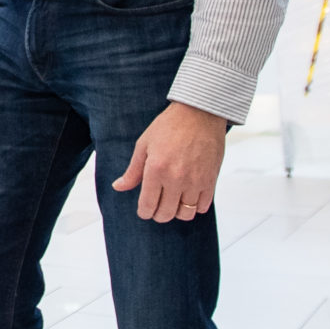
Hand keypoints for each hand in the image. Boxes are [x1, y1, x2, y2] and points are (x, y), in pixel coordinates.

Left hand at [111, 102, 227, 221]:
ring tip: (173, 201)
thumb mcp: (144, 145)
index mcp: (156, 169)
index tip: (144, 210)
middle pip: (166, 214)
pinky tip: (188, 196)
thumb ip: (132, 171)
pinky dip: (194, 206)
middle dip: (158, 214)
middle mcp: (176, 178)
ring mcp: (195, 181)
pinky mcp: (211, 180)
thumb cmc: (169, 126)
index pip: (147, 206)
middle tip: (157, 207)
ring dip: (177, 212)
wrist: (200, 114)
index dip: (144, 212)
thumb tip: (118, 187)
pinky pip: (202, 207)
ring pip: (185, 214)